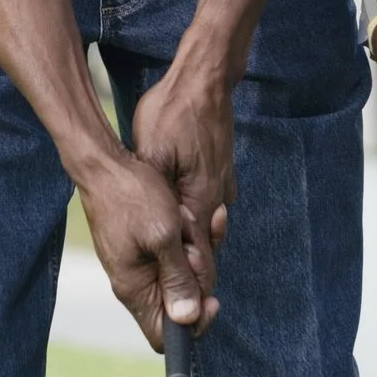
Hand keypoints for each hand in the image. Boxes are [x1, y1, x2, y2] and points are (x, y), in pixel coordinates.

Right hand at [73, 148, 218, 349]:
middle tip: (192, 241)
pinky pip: (175, 251)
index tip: (211, 299)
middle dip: (198, 271)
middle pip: (182, 300)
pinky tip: (182, 212)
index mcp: (136, 289)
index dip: (194, 324)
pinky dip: (185, 234)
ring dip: (193, 245)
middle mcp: (135, 282)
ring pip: (182, 272)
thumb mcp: (164, 236)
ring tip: (184, 217)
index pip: (166, 335)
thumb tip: (188, 319)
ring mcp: (139, 263)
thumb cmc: (132, 196)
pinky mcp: (143, 245)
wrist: (105, 164)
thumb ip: (178, 278)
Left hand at [130, 67, 234, 283]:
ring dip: (187, 241)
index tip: (173, 298)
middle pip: (204, 247)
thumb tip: (165, 238)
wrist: (203, 78)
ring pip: (205, 227)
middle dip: (185, 267)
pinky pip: (206, 205)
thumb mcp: (153, 154)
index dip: (185, 282)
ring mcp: (222, 183)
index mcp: (202, 198)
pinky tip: (174, 215)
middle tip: (162, 280)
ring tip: (164, 253)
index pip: (198, 258)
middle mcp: (218, 196)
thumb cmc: (172, 112)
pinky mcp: (219, 171)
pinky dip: (191, 217)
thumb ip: (161, 200)